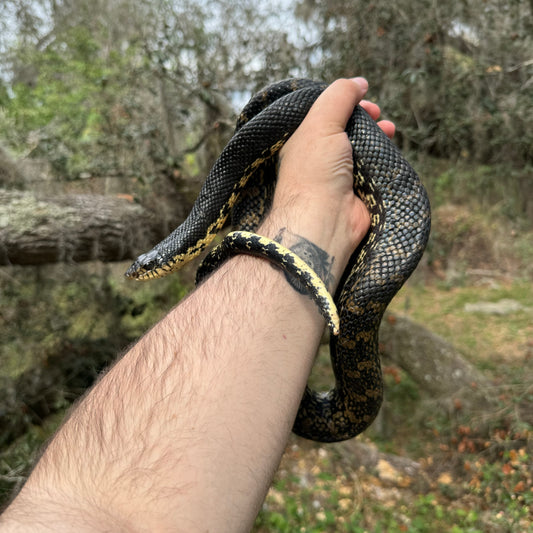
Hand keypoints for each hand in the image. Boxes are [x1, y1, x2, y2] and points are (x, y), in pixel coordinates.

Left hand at [262, 78, 394, 287]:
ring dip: (378, 135)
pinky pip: (375, 168)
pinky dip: (384, 156)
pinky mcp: (359, 191)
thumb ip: (338, 96)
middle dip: (364, 118)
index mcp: (304, 141)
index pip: (325, 114)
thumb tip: (359, 83)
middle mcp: (321, 158)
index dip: (344, 102)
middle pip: (347, 130)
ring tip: (389, 129)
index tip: (362, 97)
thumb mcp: (321, 122)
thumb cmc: (315, 170)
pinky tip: (391, 148)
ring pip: (363, 148)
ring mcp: (340, 175)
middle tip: (376, 114)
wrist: (324, 219)